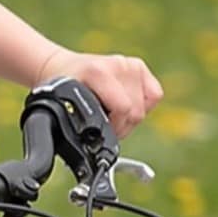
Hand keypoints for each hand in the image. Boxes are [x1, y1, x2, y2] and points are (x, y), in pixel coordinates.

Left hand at [33, 48, 163, 137]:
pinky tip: (126, 105)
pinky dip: (143, 106)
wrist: (64, 68)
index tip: (100, 130)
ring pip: (145, 107)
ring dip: (129, 118)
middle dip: (121, 126)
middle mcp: (117, 65)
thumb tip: (88, 152)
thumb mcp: (65, 107)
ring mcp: (129, 64)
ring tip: (112, 113)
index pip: (124, 109)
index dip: (114, 127)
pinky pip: (154, 95)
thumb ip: (77, 125)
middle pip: (136, 112)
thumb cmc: (63, 89)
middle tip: (104, 123)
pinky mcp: (138, 66)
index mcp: (97, 72)